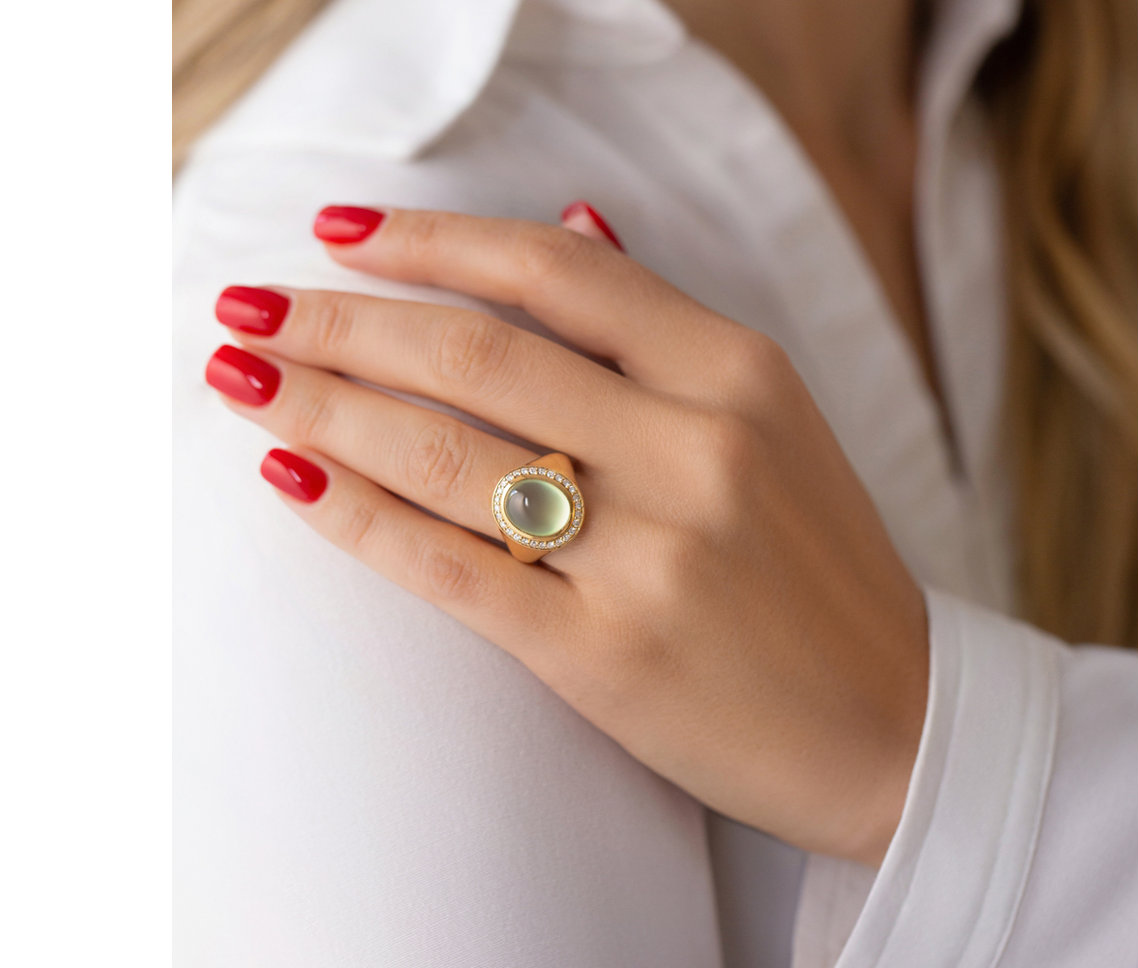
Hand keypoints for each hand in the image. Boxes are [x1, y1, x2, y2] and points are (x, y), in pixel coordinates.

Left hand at [205, 203, 927, 864]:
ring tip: (242, 382)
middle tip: (246, 310)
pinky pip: (448, 568)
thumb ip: (664, 326)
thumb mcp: (775, 420)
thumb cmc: (819, 569)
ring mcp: (650, 553)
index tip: (336, 231)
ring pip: (444, 451)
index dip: (427, 239)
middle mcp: (695, 447)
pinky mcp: (605, 654)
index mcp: (737, 372)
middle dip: (337, 322)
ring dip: (321, 407)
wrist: (895, 728)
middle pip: (474, 351)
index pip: (553, 268)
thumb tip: (570, 216)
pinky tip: (290, 479)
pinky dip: (356, 516)